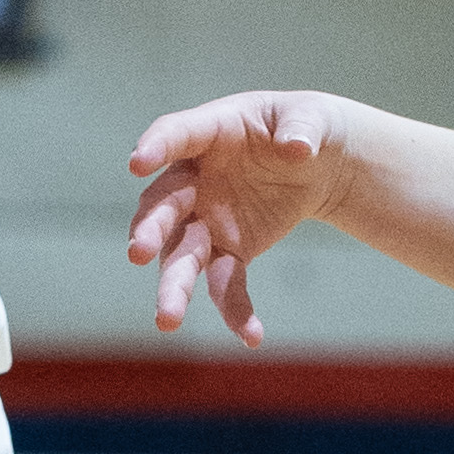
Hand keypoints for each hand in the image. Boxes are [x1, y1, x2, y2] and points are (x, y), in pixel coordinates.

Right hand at [125, 92, 349, 344]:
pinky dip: (236, 312)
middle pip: (164, 207)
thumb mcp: (310, 117)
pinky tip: (251, 336)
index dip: (155, 147)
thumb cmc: (302, 126)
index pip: (174, 136)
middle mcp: (194, 181)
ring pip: (181, 257)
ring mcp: (205, 220)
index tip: (137, 163)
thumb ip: (302, 129)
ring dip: (173, 287)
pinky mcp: (229, 251)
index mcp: (208, 133)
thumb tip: (297, 150)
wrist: (316, 162)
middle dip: (151, 230)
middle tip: (139, 253)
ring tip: (167, 320)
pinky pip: (225, 285)